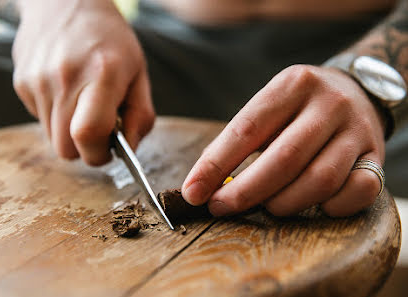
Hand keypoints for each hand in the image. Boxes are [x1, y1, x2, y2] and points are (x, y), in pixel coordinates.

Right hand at [13, 0, 154, 165]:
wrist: (66, 2)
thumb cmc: (111, 41)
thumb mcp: (139, 73)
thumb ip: (140, 115)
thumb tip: (128, 150)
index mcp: (101, 74)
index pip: (88, 134)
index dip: (99, 153)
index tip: (108, 150)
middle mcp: (64, 77)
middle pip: (65, 148)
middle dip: (84, 149)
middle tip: (98, 130)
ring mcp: (37, 79)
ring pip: (51, 137)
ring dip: (69, 132)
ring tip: (82, 103)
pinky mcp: (21, 81)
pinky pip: (40, 118)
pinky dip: (56, 115)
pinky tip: (65, 90)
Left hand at [182, 65, 385, 216]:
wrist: (356, 91)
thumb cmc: (298, 107)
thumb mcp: (268, 107)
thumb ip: (238, 141)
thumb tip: (202, 183)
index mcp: (292, 85)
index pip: (246, 129)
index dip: (215, 165)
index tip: (193, 192)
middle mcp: (329, 103)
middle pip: (283, 159)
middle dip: (245, 192)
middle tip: (221, 207)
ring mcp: (357, 130)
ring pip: (320, 181)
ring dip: (284, 204)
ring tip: (267, 206)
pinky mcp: (377, 155)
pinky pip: (358, 192)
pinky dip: (330, 207)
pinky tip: (314, 205)